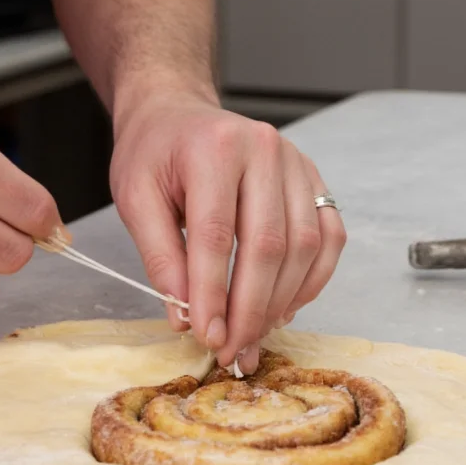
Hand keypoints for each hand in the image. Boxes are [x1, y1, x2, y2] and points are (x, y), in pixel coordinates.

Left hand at [110, 90, 345, 371]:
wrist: (178, 113)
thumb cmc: (154, 154)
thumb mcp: (136, 198)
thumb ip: (160, 256)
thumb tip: (185, 316)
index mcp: (215, 148)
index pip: (217, 234)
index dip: (213, 294)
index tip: (207, 337)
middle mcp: (265, 150)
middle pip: (268, 245)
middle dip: (250, 310)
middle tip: (233, 351)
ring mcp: (297, 163)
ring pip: (304, 247)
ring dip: (281, 302)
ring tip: (254, 337)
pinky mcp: (314, 179)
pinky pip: (329, 238)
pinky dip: (312, 281)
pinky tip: (285, 308)